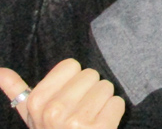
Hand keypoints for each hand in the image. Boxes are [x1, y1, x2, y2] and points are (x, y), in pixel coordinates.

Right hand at [0, 59, 124, 128]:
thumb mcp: (30, 114)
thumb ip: (16, 90)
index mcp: (37, 101)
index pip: (71, 65)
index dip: (73, 80)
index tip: (68, 97)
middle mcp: (54, 110)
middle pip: (91, 74)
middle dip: (89, 90)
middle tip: (80, 110)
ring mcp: (77, 121)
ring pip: (106, 87)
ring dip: (103, 101)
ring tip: (90, 117)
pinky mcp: (100, 128)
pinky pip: (117, 102)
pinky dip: (113, 113)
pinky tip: (101, 124)